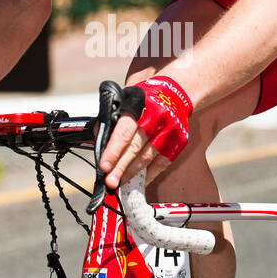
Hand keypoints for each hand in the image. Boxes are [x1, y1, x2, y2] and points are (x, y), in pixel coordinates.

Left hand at [99, 75, 192, 189]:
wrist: (177, 94)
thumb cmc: (148, 97)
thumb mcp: (126, 99)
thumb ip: (112, 119)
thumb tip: (99, 140)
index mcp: (140, 107)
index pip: (124, 133)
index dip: (113, 151)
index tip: (104, 166)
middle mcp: (156, 120)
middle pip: (135, 149)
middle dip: (121, 168)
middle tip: (110, 182)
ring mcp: (168, 133)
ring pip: (147, 159)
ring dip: (132, 173)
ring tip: (120, 183)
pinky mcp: (177, 143)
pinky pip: (161, 164)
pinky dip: (149, 174)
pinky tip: (138, 181)